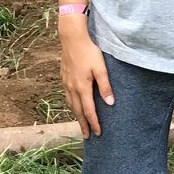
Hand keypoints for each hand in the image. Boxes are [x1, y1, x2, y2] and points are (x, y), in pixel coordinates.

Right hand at [58, 22, 113, 138]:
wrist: (72, 38)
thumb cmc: (89, 52)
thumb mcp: (101, 68)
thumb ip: (105, 86)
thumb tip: (110, 103)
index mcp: (82, 88)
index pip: (89, 111)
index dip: (94, 123)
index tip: (98, 133)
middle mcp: (72, 88)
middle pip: (77, 111)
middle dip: (83, 124)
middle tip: (87, 135)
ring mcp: (66, 83)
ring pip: (70, 104)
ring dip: (76, 115)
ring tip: (81, 123)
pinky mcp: (64, 77)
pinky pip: (67, 96)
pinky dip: (71, 104)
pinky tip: (73, 104)